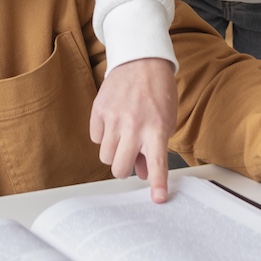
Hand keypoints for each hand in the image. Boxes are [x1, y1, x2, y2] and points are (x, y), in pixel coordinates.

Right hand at [90, 57, 176, 202]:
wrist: (141, 61)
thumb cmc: (158, 92)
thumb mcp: (165, 121)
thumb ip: (154, 148)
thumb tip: (143, 173)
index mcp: (156, 128)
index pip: (158, 163)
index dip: (158, 184)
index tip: (158, 199)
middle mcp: (134, 125)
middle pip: (120, 168)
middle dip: (124, 168)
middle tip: (129, 158)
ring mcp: (114, 117)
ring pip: (105, 156)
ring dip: (114, 152)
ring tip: (122, 137)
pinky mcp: (98, 109)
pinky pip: (96, 138)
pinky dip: (103, 136)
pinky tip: (113, 122)